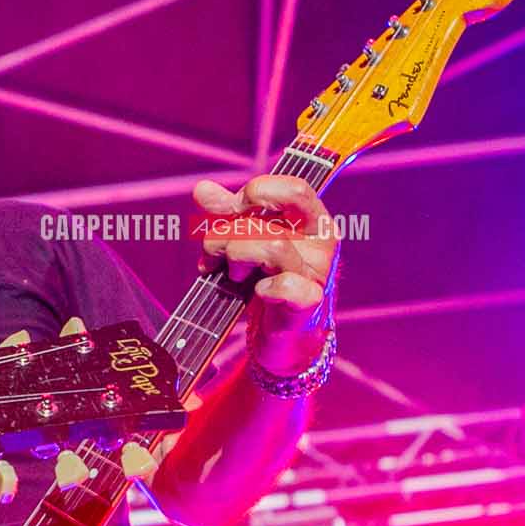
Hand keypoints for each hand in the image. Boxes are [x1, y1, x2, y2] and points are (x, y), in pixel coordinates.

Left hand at [191, 174, 336, 373]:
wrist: (283, 338)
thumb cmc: (267, 284)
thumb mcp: (245, 243)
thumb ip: (227, 215)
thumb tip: (203, 188)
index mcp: (311, 220)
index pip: (293, 186)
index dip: (254, 194)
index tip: (231, 213)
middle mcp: (320, 243)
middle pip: (272, 217)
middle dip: (228, 233)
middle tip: (215, 253)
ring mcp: (318, 273)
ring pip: (272, 246)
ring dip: (236, 259)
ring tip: (231, 274)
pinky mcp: (309, 304)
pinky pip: (286, 284)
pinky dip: (263, 288)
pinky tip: (257, 293)